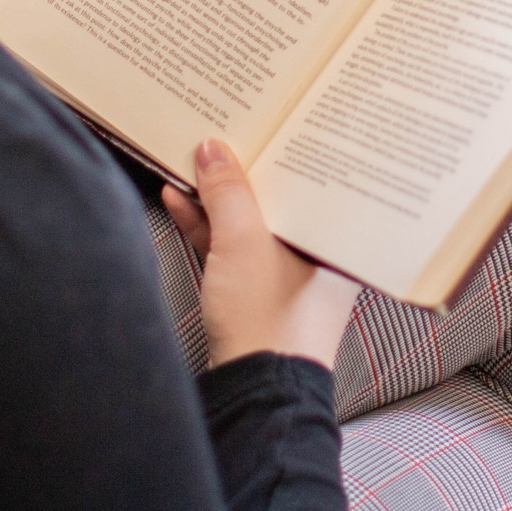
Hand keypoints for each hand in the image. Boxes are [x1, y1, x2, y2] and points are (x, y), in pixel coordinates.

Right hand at [162, 138, 361, 369]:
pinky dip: (206, 224)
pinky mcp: (253, 291)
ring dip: (216, 195)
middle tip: (217, 133)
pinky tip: (178, 199)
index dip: (281, 145)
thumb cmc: (268, 320)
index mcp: (333, 236)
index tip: (256, 119)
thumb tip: (213, 149)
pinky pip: (230, 245)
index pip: (310, 177)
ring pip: (249, 220)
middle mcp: (315, 252)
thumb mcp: (243, 243)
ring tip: (186, 160)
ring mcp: (284, 273)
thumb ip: (228, 192)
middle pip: (276, 196)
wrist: (256, 391)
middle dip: (241, 169)